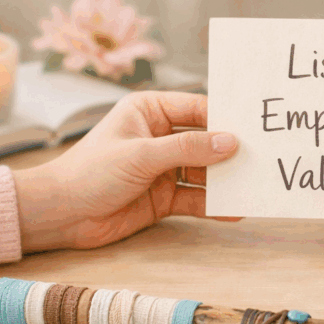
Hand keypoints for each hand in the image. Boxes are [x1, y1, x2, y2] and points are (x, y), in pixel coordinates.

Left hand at [12, 92, 237, 251]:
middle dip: (230, 152)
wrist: (60, 214)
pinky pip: (196, 198)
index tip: (254, 129)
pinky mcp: (164, 197)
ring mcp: (163, 168)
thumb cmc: (90, 171)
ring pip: (204, 172)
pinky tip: (235, 210)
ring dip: (226, 180)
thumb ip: (187, 149)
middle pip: (206, 142)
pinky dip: (214, 205)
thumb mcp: (141, 154)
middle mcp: (160, 137)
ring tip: (254, 185)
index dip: (225, 119)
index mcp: (151, 112)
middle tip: (263, 157)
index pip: (197, 109)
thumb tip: (230, 142)